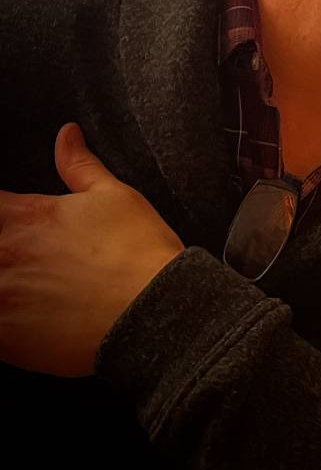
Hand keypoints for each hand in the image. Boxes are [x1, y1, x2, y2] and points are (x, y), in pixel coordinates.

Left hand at [0, 123, 183, 376]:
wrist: (156, 312)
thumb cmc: (138, 250)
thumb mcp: (115, 196)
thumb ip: (79, 165)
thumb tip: (66, 132)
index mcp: (25, 215)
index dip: (1, 210)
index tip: (12, 219)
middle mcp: (4, 253)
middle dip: (2, 248)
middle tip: (18, 254)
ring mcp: (1, 297)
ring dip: (0, 278)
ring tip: (17, 284)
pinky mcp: (6, 337)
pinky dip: (2, 318)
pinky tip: (19, 315)